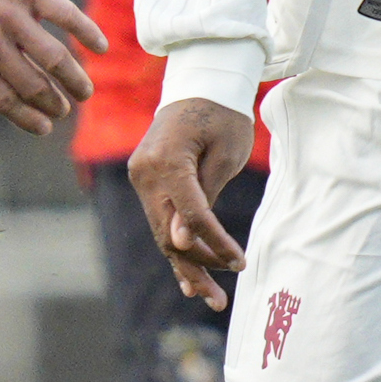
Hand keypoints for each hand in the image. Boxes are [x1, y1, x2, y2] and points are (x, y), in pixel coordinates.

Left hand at [0, 0, 104, 135]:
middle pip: (31, 85)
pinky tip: (99, 47)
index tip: (43, 128)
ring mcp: (9, 14)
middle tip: (65, 110)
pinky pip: (66, 16)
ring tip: (85, 92)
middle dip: (52, 104)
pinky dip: (87, 33)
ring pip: (53, 59)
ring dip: (74, 80)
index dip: (26, 118)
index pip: (1, 99)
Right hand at [129, 96, 257, 307]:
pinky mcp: (145, 180)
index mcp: (167, 162)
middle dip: (196, 268)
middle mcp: (145, 173)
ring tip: (210, 296)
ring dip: (186, 263)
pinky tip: (188, 277)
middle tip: (219, 300)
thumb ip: (205, 198)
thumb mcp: (226, 153)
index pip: (193, 217)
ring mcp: (140, 177)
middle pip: (169, 233)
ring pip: (162, 231)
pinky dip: (177, 243)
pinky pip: (159, 219)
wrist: (201, 80)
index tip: (240, 264)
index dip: (217, 245)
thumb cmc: (223, 114)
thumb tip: (183, 241)